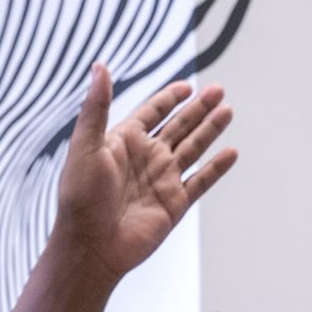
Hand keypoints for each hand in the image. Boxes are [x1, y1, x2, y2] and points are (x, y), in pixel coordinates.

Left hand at [54, 64, 237, 281]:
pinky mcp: (174, 203)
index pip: (152, 112)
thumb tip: (99, 66)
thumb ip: (97, 106)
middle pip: (178, 126)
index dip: (169, 98)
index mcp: (123, 141)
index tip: (186, 86)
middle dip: (198, 108)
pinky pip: (201, 181)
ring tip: (228, 110)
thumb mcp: (86, 144)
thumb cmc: (80, 197)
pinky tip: (231, 152)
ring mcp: (162, 180)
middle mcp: (145, 158)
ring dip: (211, 130)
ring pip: (193, 148)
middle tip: (218, 90)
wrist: (90, 245)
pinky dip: (217, 167)